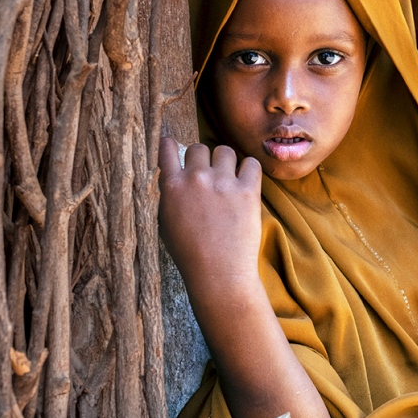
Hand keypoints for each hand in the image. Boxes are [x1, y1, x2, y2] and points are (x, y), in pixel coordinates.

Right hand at [158, 138, 263, 294]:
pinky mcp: (247, 190)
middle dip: (203, 159)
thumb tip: (174, 178)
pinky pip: (251, 163)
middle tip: (209, 175)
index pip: (167, 150)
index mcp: (172, 187)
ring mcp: (222, 183)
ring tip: (228, 179)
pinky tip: (246, 181)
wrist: (218, 273)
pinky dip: (249, 169)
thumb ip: (169, 196)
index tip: (173, 143)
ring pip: (225, 150)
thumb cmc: (190, 254)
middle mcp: (196, 179)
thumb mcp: (166, 223)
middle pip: (199, 147)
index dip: (170, 144)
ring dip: (226, 161)